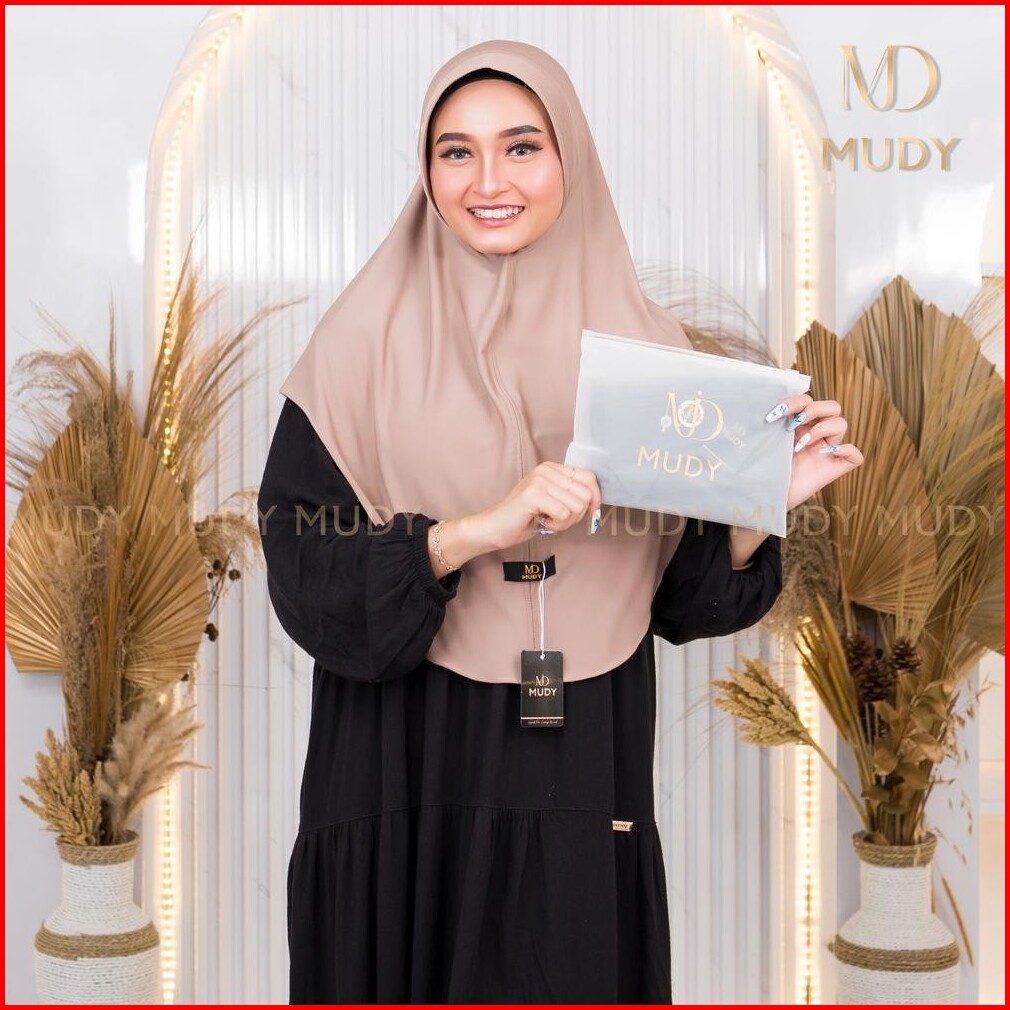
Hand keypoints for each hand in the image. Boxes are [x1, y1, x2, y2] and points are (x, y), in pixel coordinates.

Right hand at [425, 463, 601, 576]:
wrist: (494, 528)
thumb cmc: (524, 518)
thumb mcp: (553, 503)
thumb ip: (572, 497)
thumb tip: (597, 503)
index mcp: (553, 468)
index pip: (589, 478)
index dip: (595, 499)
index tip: (589, 513)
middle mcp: (546, 470)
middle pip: (586, 495)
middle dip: (577, 516)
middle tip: (557, 520)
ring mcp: (539, 480)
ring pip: (577, 507)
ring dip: (565, 523)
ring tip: (546, 520)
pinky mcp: (533, 494)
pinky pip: (564, 515)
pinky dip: (556, 526)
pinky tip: (541, 523)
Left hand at [767, 394, 863, 509]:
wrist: (764, 496)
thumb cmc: (763, 469)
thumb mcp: (767, 441)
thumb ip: (775, 424)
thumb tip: (773, 408)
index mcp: (800, 425)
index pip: (808, 401)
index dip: (796, 401)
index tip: (776, 413)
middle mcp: (816, 435)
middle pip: (832, 406)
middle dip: (814, 409)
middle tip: (793, 426)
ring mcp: (827, 451)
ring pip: (842, 423)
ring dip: (821, 429)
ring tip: (801, 445)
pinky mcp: (835, 469)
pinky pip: (855, 455)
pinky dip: (845, 450)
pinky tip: (824, 455)